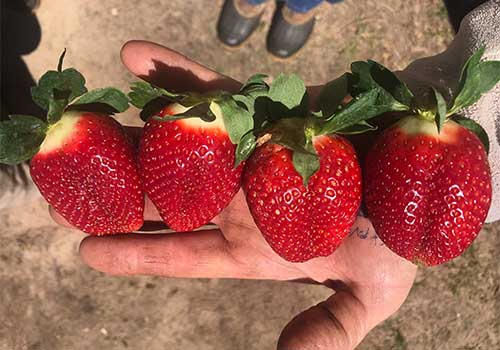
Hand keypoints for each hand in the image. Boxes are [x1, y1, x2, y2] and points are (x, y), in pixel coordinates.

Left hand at [51, 40, 416, 349]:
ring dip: (128, 136)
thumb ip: (331, 327)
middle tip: (60, 197)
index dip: (138, 252)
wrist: (423, 173)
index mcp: (255, 245)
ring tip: (81, 129)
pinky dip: (176, 75)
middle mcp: (241, 198)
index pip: (185, 254)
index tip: (89, 251)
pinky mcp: (263, 110)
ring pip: (176, 145)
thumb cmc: (394, 233)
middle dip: (115, 197)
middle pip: (165, 199)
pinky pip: (213, 90)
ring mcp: (247, 152)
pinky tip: (134, 58)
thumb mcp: (371, 293)